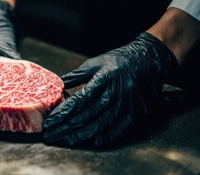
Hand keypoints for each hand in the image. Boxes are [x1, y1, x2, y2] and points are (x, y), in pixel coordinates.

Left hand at [43, 32, 177, 147]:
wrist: (148, 60)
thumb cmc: (118, 61)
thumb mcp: (95, 63)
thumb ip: (75, 76)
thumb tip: (56, 86)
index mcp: (104, 78)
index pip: (80, 100)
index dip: (64, 113)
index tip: (51, 121)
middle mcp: (117, 91)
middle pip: (89, 114)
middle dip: (68, 126)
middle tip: (53, 134)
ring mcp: (129, 103)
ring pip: (103, 124)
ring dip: (83, 134)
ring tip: (68, 140)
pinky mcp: (138, 112)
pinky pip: (120, 129)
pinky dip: (106, 137)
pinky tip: (93, 141)